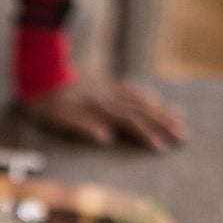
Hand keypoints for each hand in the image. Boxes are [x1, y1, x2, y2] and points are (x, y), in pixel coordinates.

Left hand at [17, 77, 187, 150]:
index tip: (161, 147)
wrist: (39, 75)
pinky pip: (132, 90)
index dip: (146, 134)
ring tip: (179, 117)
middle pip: (142, 110)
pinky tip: (155, 100)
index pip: (130, 122)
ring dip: (160, 109)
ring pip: (140, 99)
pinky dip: (147, 96)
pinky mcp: (105, 86)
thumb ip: (82, 127)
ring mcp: (108, 90)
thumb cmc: (45, 104)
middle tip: (183, 134)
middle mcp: (108, 98)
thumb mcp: (58, 119)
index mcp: (99, 108)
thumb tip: (106, 137)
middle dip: (164, 123)